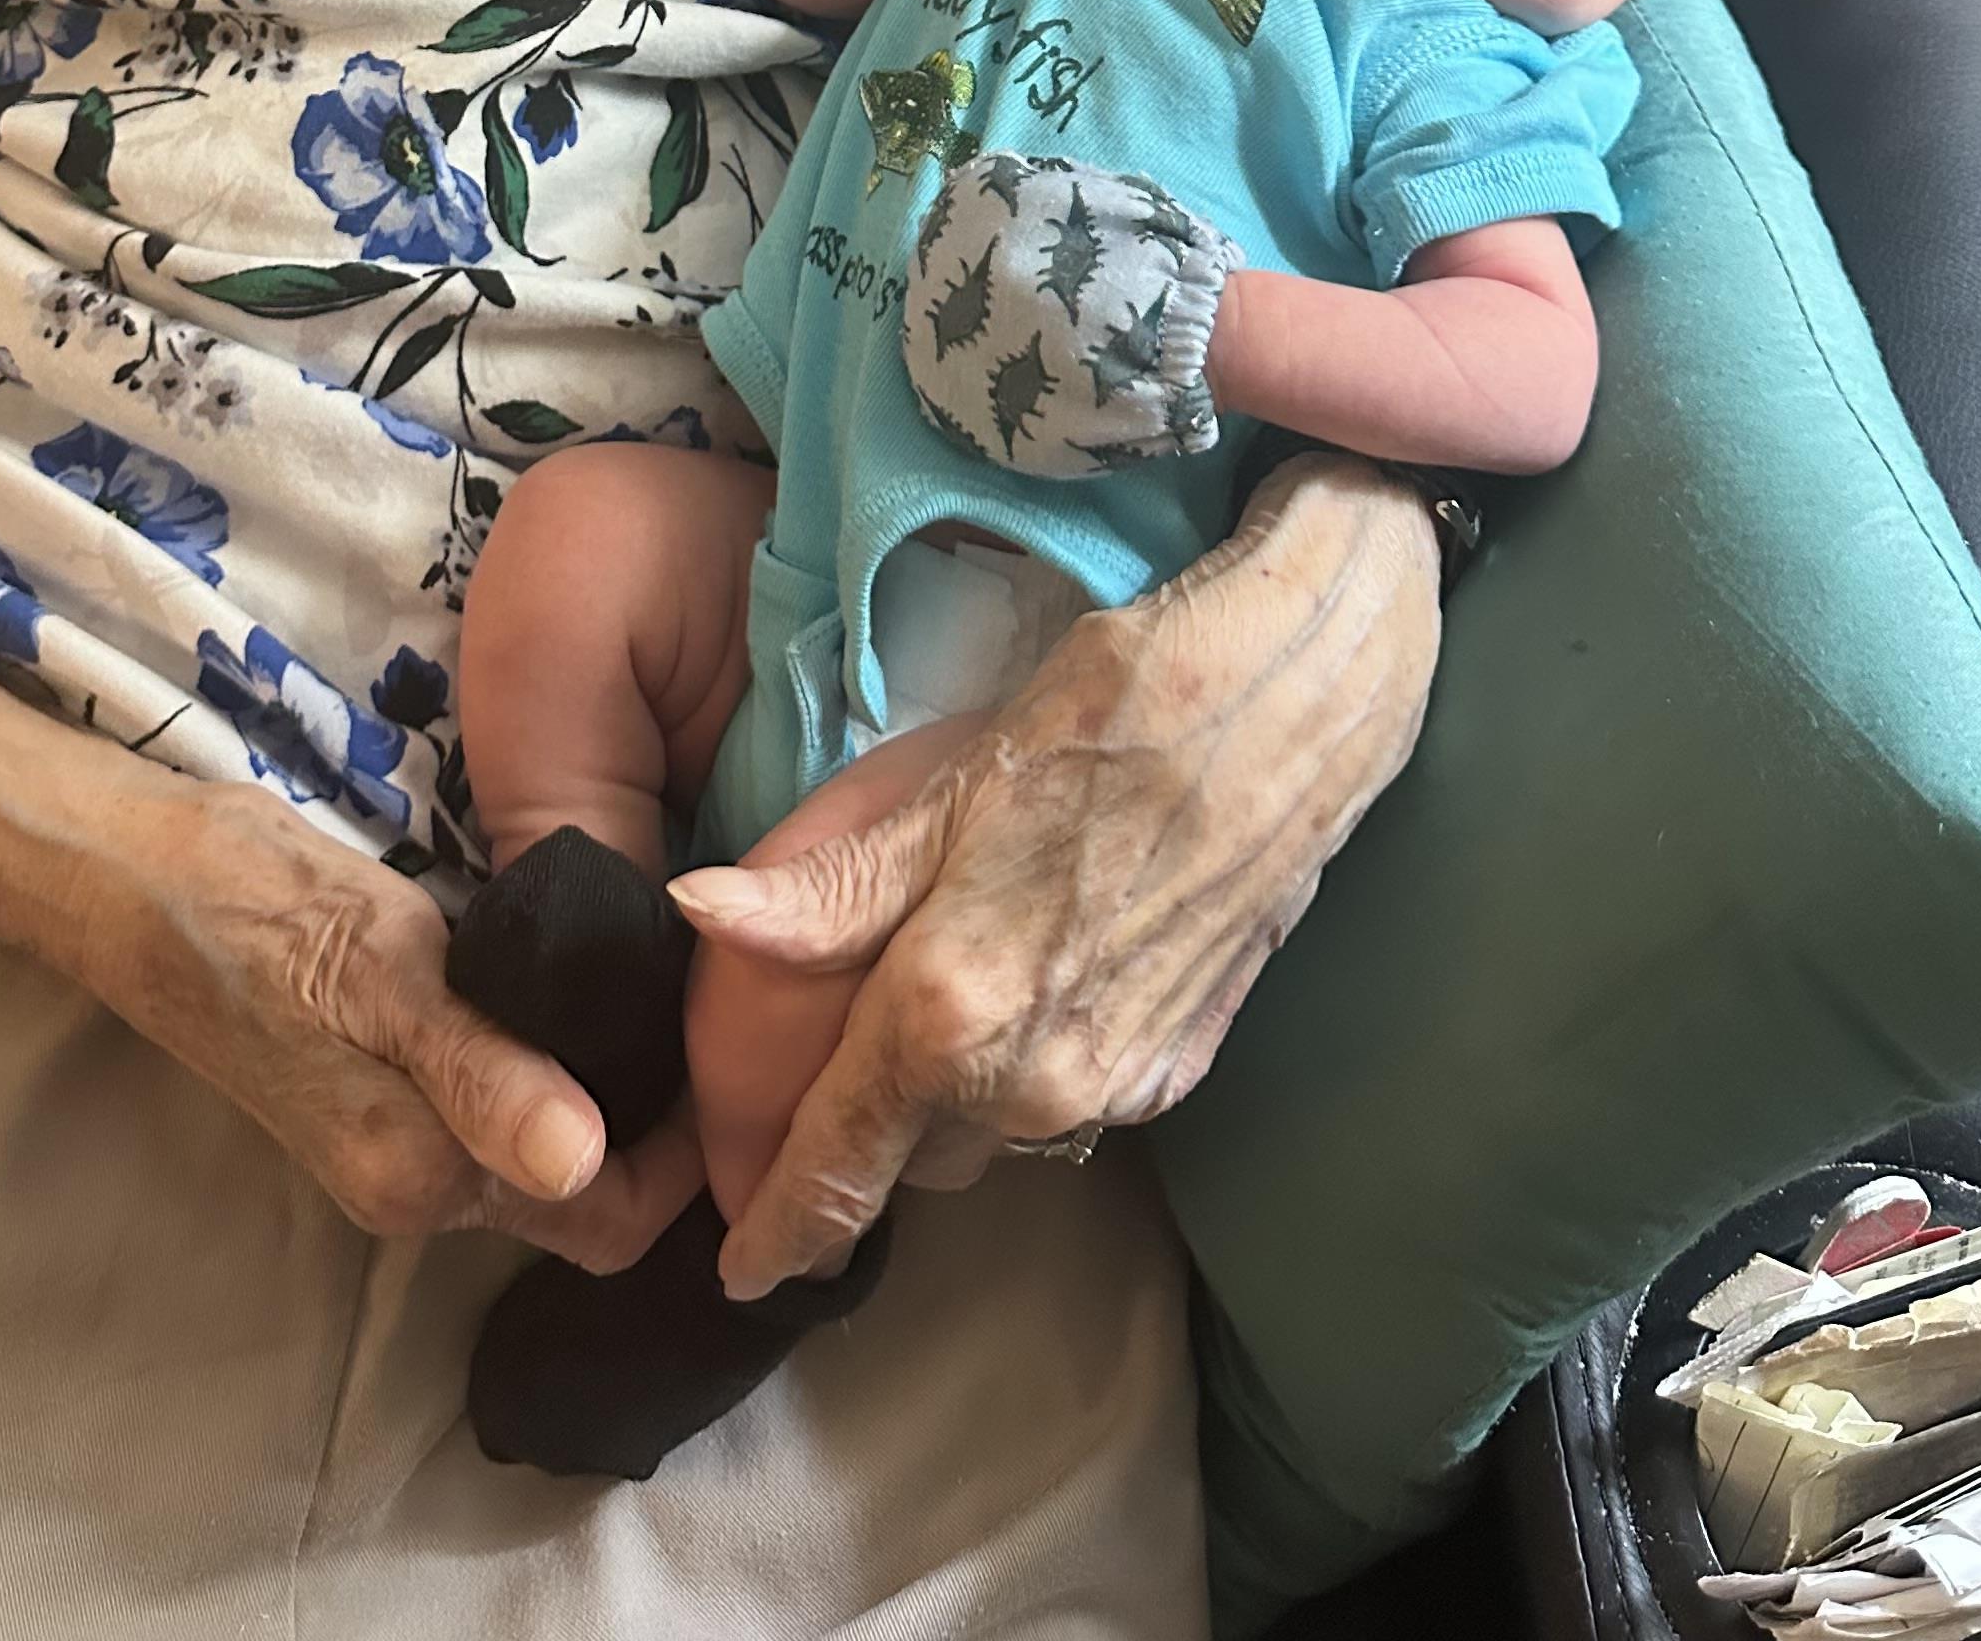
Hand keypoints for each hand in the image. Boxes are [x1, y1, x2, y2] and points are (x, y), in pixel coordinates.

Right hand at [60, 763, 704, 1273]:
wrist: (135, 876)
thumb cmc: (258, 907)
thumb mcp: (383, 972)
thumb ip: (482, 1073)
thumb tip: (581, 1162)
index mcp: (423, 1176)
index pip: (610, 1221)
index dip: (690, 1153)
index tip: (738, 1044)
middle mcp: (414, 1187)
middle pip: (588, 1192)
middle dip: (662, 1118)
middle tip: (723, 1000)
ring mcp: (390, 1140)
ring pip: (546, 1143)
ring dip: (612, 1084)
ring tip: (673, 978)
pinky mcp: (376, 1086)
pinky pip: (499, 1101)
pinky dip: (556, 1057)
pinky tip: (589, 979)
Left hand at [667, 449, 1440, 1295]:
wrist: (1285, 710)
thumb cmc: (1100, 715)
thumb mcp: (940, 787)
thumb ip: (825, 886)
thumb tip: (695, 915)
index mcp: (950, 1014)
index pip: (836, 1166)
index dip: (779, 1230)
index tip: (737, 1270)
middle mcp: (1031, 1084)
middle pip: (907, 1157)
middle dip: (859, 1139)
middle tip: (820, 1074)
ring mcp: (1114, 1087)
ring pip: (986, 1137)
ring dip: (942, 1104)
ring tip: (922, 1016)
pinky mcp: (1178, 1072)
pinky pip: (1060, 1104)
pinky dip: (1021, 1072)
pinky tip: (1025, 981)